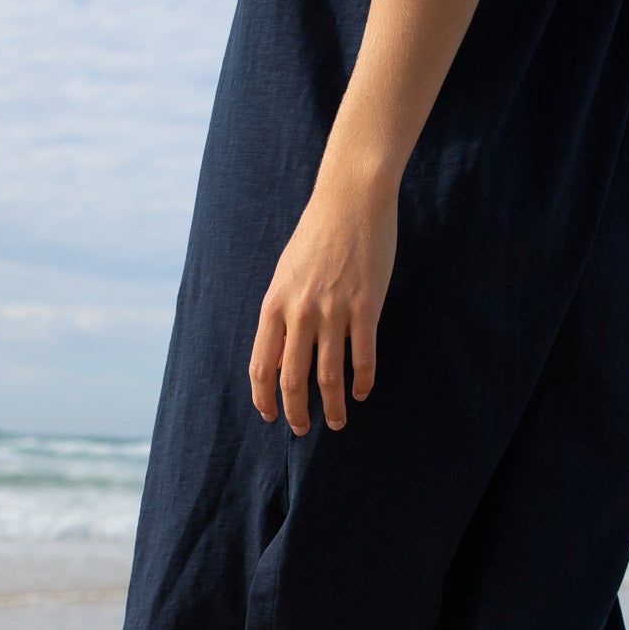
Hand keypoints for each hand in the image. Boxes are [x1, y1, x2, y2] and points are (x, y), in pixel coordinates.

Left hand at [249, 167, 397, 434]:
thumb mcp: (286, 275)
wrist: (350, 199)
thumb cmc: (317, 236)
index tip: (271, 416)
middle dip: (298, 412)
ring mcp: (334, 310)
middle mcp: (300, 311)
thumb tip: (282, 360)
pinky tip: (363, 392)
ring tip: (339, 422)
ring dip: (334, 406)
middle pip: (294, 379)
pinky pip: (363, 356)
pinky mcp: (366, 305)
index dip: (265, 398)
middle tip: (303, 430)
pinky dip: (363, 381)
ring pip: (330, 375)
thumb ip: (282, 316)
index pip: (262, 366)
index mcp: (275, 304)